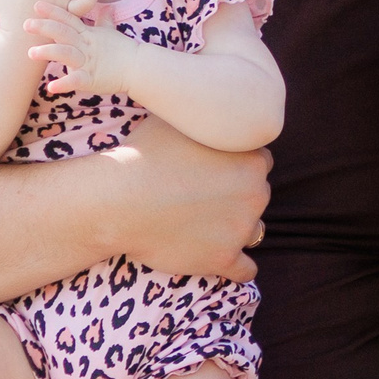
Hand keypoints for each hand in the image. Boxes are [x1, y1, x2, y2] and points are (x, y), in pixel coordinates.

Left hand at [25, 1, 140, 97]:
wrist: (139, 68)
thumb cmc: (124, 50)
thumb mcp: (111, 32)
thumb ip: (104, 20)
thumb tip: (107, 8)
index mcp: (87, 34)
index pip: (68, 19)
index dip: (53, 12)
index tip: (37, 5)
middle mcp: (85, 45)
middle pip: (63, 33)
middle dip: (45, 27)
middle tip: (26, 24)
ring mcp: (88, 62)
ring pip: (66, 53)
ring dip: (49, 52)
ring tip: (31, 53)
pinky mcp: (92, 79)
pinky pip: (76, 80)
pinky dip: (64, 84)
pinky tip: (51, 87)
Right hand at [99, 118, 269, 281]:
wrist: (118, 200)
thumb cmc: (142, 155)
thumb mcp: (177, 120)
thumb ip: (204, 118)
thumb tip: (204, 108)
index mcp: (251, 159)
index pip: (260, 161)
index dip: (237, 164)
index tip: (216, 169)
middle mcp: (255, 194)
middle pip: (257, 193)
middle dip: (237, 194)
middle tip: (206, 195)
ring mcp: (241, 229)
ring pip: (253, 230)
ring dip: (237, 228)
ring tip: (211, 225)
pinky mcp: (223, 259)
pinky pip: (245, 270)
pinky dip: (239, 267)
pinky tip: (233, 267)